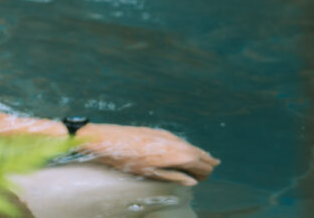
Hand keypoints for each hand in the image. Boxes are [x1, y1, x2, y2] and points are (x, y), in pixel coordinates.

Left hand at [75, 123, 218, 184]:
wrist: (110, 139)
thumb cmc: (129, 160)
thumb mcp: (152, 174)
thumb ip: (175, 176)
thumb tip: (192, 181)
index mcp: (179, 155)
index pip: (203, 165)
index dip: (204, 174)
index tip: (200, 180)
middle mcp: (177, 142)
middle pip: (200, 153)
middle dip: (204, 164)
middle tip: (204, 173)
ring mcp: (168, 135)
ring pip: (190, 146)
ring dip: (196, 154)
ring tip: (201, 162)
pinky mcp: (159, 131)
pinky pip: (179, 141)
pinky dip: (185, 147)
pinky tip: (182, 152)